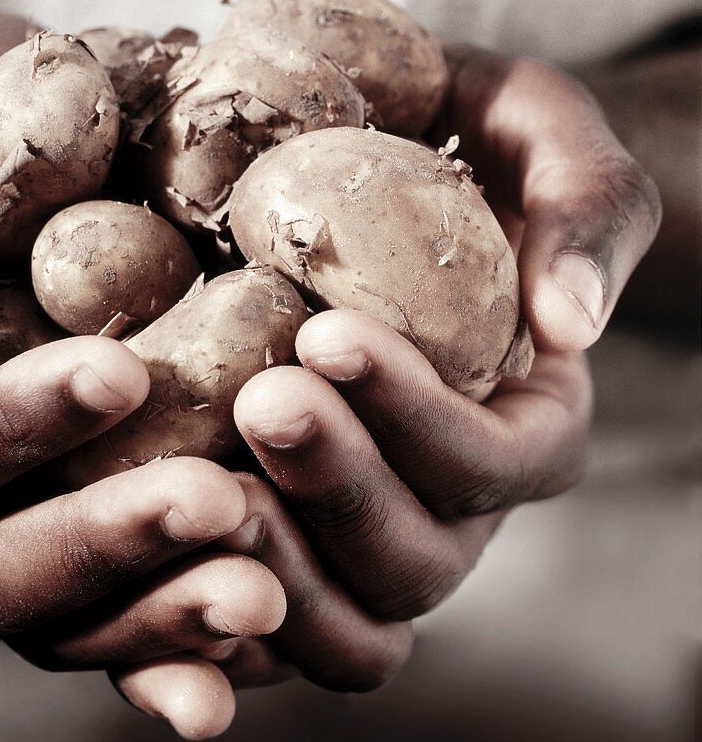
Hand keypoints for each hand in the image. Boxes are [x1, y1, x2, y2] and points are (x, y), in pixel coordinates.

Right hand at [0, 11, 286, 738]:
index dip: (5, 431)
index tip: (123, 372)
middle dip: (96, 543)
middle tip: (216, 502)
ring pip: (45, 620)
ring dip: (152, 611)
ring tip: (261, 586)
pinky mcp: (63, 531)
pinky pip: (107, 617)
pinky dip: (172, 637)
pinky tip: (256, 624)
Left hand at [122, 45, 659, 724]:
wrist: (382, 155)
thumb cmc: (466, 132)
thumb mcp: (541, 126)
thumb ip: (585, 203)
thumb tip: (571, 324)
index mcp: (529, 417)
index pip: (501, 462)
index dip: (419, 417)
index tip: (328, 336)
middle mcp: (455, 495)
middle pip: (417, 556)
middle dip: (338, 486)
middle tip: (260, 401)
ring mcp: (374, 526)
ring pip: (349, 614)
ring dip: (276, 564)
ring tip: (199, 483)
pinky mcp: (299, 536)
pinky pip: (272, 616)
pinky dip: (219, 604)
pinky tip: (157, 548)